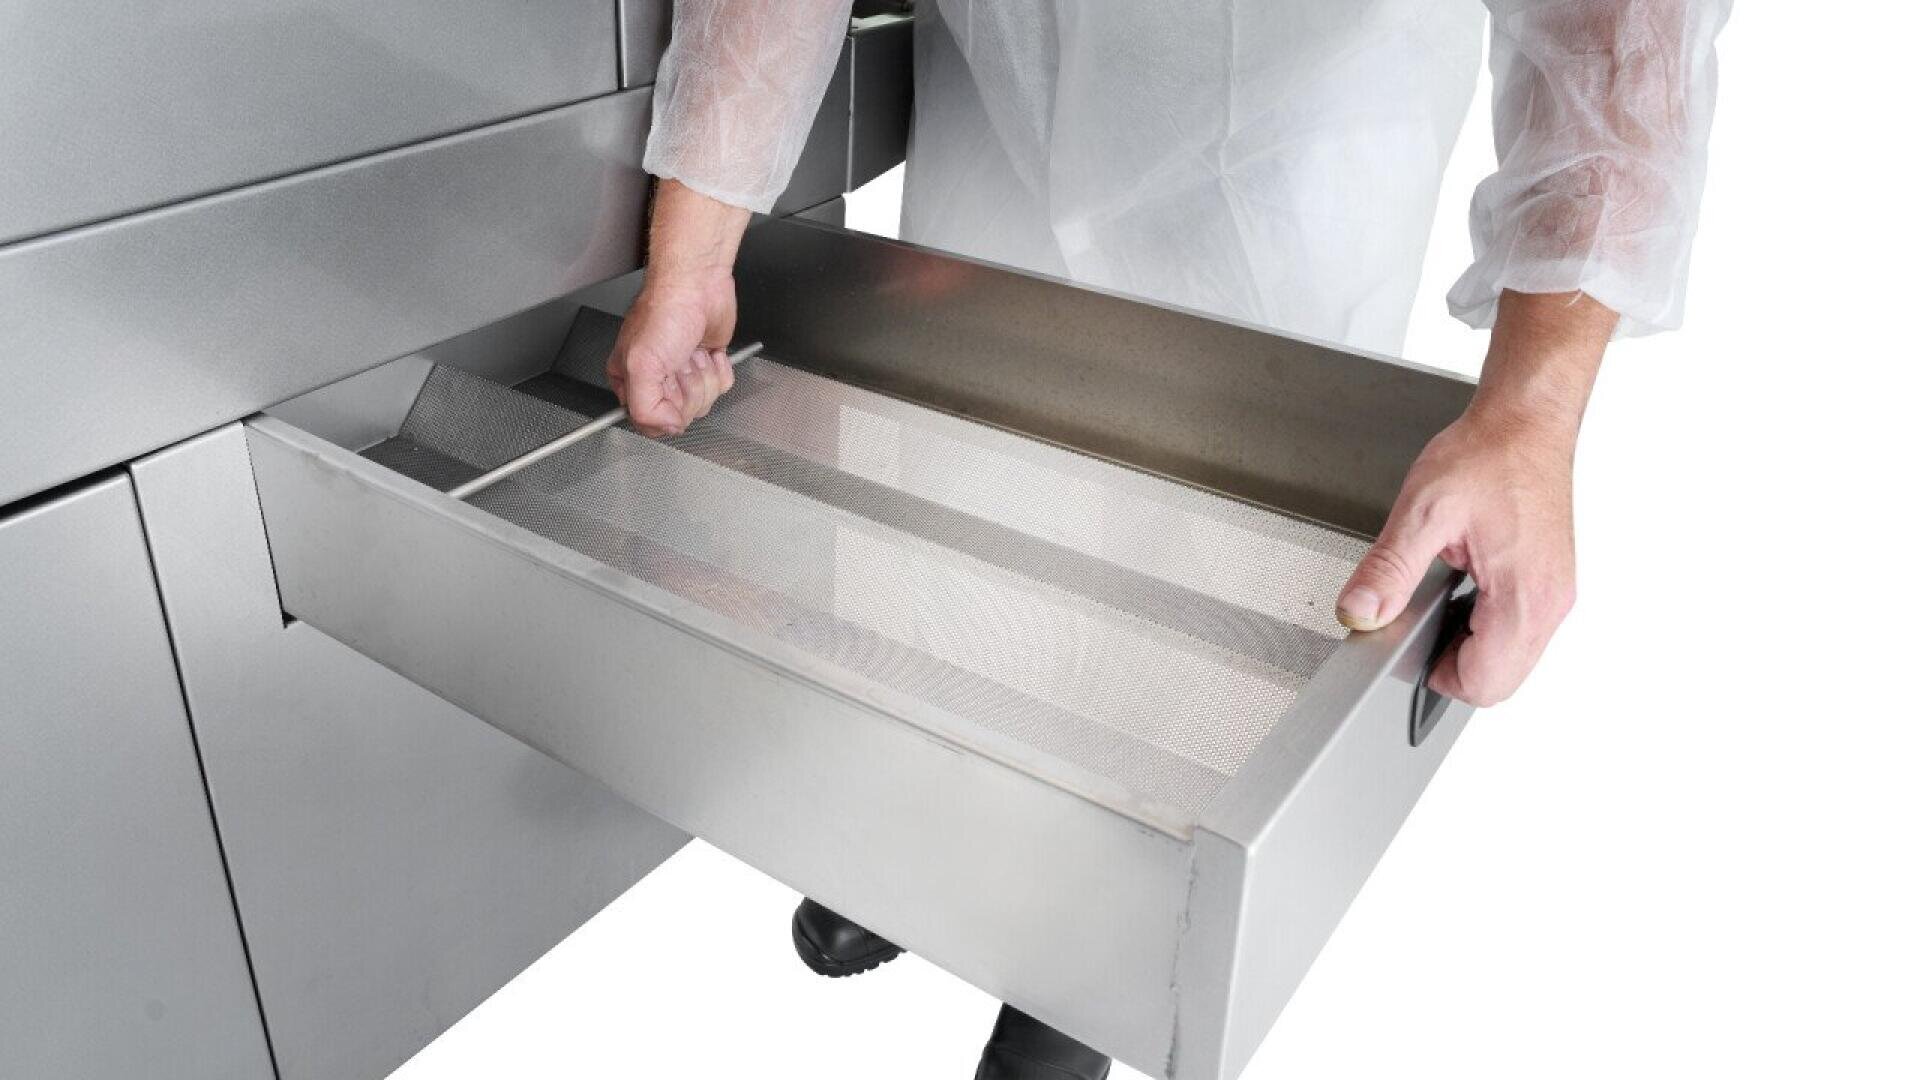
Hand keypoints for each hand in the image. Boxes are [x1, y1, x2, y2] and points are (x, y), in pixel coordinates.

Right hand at [608, 273, 737, 436]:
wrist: (697, 285)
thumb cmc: (665, 312)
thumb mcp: (642, 365)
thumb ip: (645, 408)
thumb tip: (666, 427)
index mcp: (629, 380)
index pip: (649, 421)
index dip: (665, 409)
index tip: (667, 387)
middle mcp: (656, 379)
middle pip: (680, 414)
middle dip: (687, 387)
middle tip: (679, 362)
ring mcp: (683, 373)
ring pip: (704, 402)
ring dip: (703, 375)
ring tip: (691, 352)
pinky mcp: (707, 364)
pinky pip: (721, 387)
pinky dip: (720, 369)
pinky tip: (707, 350)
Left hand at [1336, 290, 1616, 706]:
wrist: (1525, 420)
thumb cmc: (1488, 455)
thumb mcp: (1423, 512)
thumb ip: (1388, 569)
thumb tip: (1360, 611)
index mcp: (1525, 596)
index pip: (1485, 684)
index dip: (1438, 677)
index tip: (1410, 645)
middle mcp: (1550, 602)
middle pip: (1501, 682)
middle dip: (1454, 665)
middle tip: (1421, 622)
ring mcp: (1555, 593)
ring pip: (1513, 658)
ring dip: (1472, 645)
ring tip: (1443, 600)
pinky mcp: (1551, 580)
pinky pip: (1520, 630)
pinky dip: (1488, 625)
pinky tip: (1464, 589)